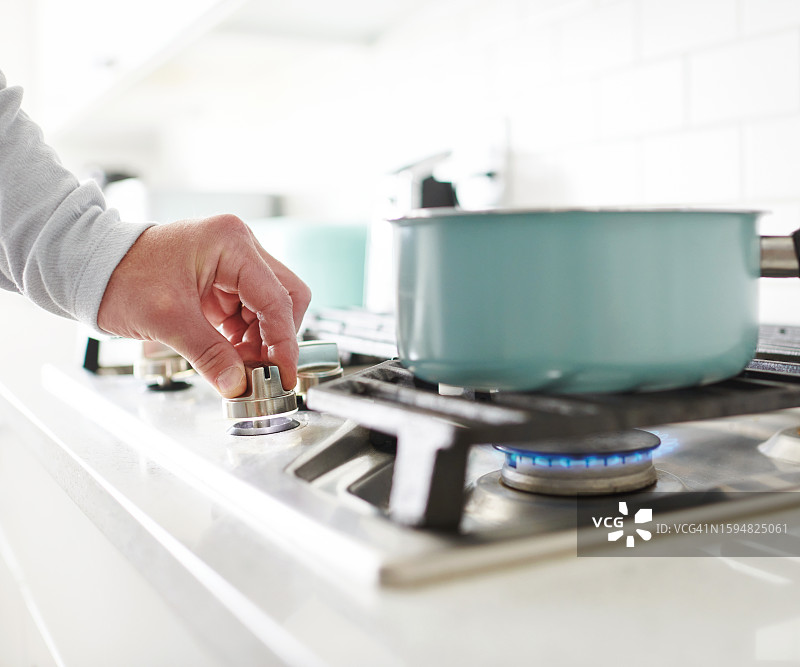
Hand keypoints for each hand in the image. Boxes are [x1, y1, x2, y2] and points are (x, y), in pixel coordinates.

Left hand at [97, 215, 310, 396]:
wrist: (90, 268)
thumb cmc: (119, 276)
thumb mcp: (168, 321)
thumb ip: (210, 355)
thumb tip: (238, 384)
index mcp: (231, 244)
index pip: (278, 299)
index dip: (284, 343)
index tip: (283, 376)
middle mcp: (239, 247)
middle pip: (285, 298)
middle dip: (277, 339)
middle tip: (264, 372)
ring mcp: (232, 261)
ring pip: (269, 308)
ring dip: (260, 341)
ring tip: (240, 368)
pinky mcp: (223, 278)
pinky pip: (249, 311)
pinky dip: (245, 337)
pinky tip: (231, 356)